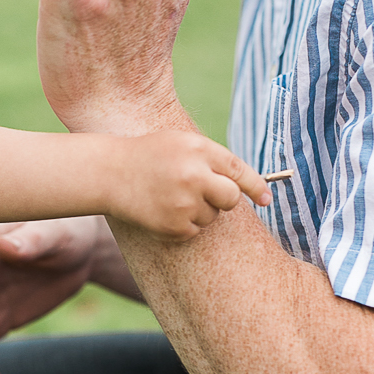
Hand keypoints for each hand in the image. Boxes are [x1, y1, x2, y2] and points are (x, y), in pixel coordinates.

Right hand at [109, 130, 268, 238]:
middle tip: (199, 192)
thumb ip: (213, 159)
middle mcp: (195, 175)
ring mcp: (184, 202)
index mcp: (199, 150)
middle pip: (231, 198)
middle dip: (222, 199)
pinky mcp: (174, 225)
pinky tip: (161, 210)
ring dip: (198, 211)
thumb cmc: (147, 155)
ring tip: (169, 197)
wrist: (106, 173)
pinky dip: (182, 225)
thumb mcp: (180, 143)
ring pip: (212, 217)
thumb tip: (247, 186)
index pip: (240, 172)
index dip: (257, 188)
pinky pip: (194, 230)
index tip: (266, 200)